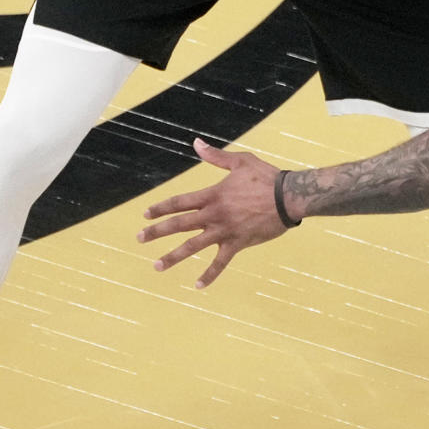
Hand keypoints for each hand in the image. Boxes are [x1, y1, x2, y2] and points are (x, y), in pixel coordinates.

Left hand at [139, 138, 290, 286]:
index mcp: (213, 195)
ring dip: (173, 256)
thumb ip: (216, 156)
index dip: (161, 208)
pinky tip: (198, 285)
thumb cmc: (266, 177)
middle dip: (157, 231)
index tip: (146, 215)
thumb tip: (196, 143)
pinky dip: (210, 274)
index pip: (180, 202)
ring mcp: (225, 231)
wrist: (289, 198)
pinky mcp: (238, 244)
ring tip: (156, 266)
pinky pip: (220, 262)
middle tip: (139, 238)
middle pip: (179, 224)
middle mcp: (214, 214)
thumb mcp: (240, 162)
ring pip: (193, 246)